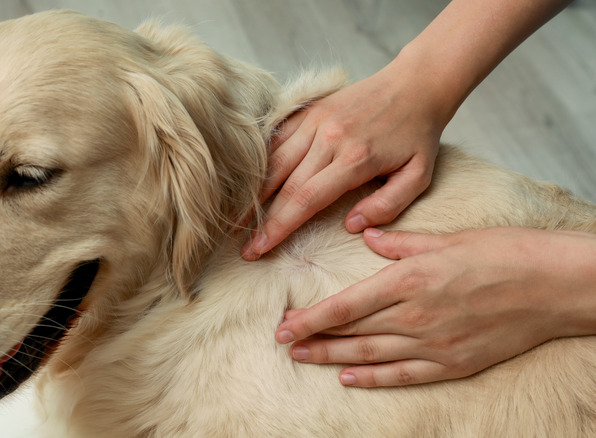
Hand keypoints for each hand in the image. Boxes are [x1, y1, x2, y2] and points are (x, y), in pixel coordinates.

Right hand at [241, 62, 441, 260]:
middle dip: (261, 220)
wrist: (416, 84)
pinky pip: (278, 139)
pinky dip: (262, 163)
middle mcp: (329, 138)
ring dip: (254, 194)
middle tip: (244, 247)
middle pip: (284, 186)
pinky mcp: (310, 111)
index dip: (279, 227)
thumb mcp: (419, 176)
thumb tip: (352, 226)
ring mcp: (316, 121)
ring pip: (274, 162)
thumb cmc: (418, 134)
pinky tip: (250, 184)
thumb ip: (387, 205)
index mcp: (355, 159)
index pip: (306, 200)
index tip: (260, 249)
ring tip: (237, 220)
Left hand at [275, 227, 595, 386]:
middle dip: (314, 337)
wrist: (553, 286)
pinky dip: (373, 378)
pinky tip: (348, 377)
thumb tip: (367, 235)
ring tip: (304, 358)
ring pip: (370, 355)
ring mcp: (433, 344)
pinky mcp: (452, 364)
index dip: (311, 318)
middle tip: (284, 342)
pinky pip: (403, 375)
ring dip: (332, 357)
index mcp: (410, 280)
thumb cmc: (503, 253)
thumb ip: (400, 243)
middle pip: (352, 331)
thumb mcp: (446, 238)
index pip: (346, 304)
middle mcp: (415, 316)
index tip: (284, 325)